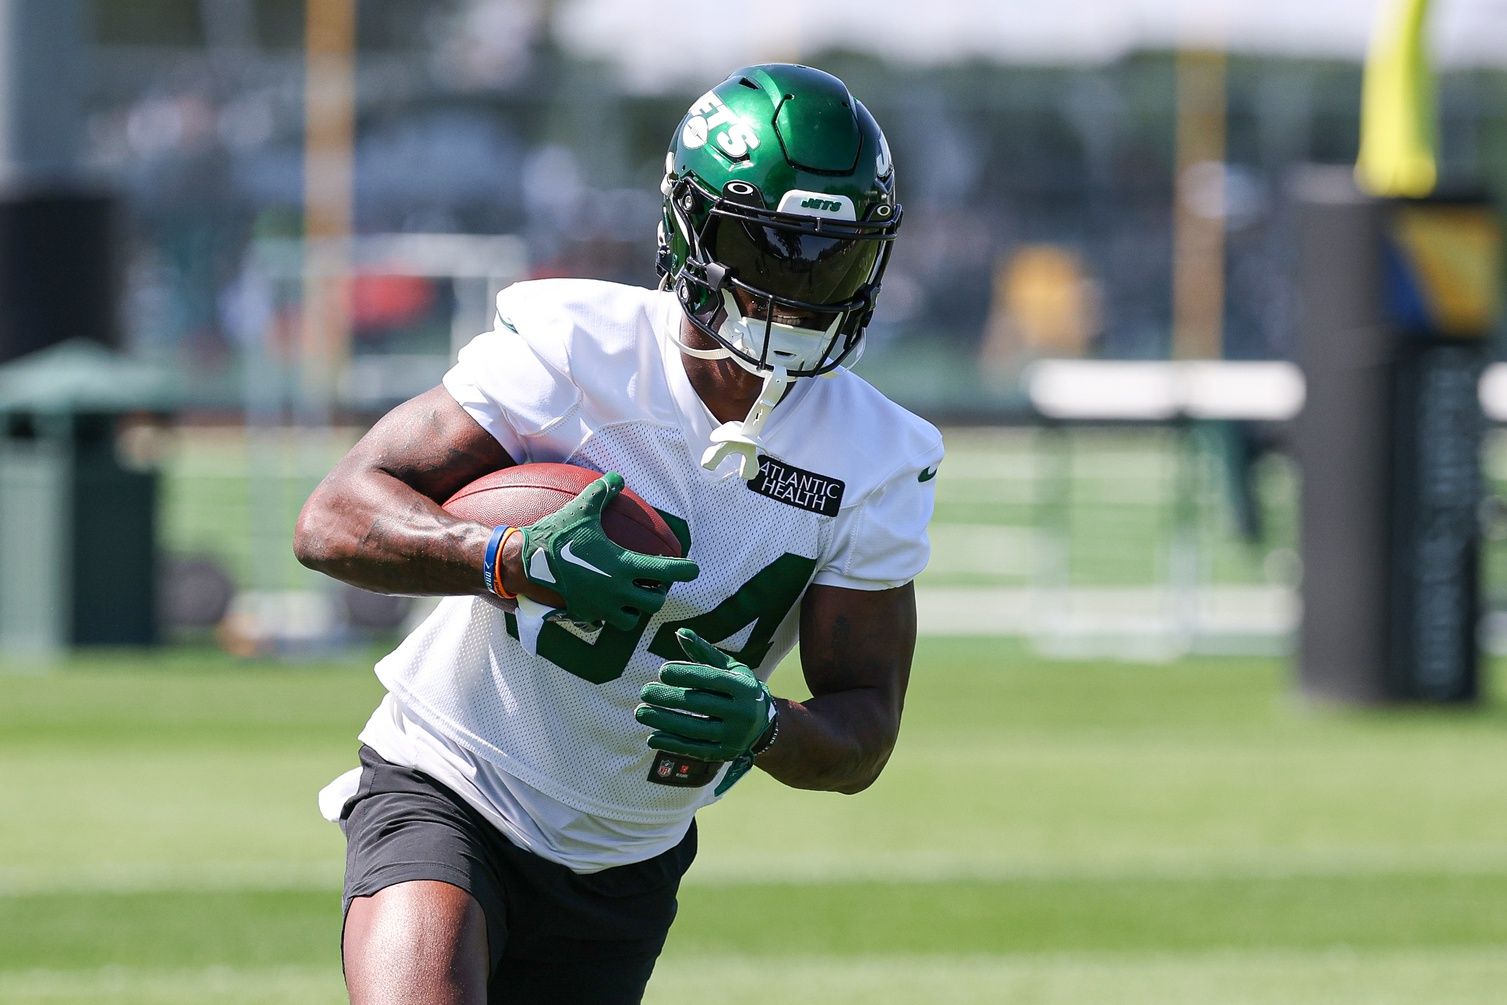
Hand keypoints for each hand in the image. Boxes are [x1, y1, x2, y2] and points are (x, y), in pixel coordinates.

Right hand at [519, 472, 698, 630]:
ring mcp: (601, 608)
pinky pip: (604, 624)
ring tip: (631, 595)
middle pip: (655, 602)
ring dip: (635, 609)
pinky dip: (608, 617)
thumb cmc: (555, 536)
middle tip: (653, 582)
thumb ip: (602, 493)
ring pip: (633, 620)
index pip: (667, 572)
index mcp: (623, 566)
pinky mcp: (584, 616)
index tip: (693, 568)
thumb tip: (617, 478)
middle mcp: (616, 591)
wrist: (523, 563)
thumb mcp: (581, 510)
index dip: (685, 570)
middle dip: (658, 593)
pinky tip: (603, 603)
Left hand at [636, 628, 777, 792]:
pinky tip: (652, 737)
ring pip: (694, 729)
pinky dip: (672, 744)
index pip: (711, 679)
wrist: (763, 723)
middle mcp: (742, 712)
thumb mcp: (729, 667)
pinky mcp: (724, 753)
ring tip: (640, 712)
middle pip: (700, 704)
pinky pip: (694, 750)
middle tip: (644, 691)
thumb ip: (704, 652)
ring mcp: (733, 736)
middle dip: (669, 698)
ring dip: (664, 721)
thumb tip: (680, 632)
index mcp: (743, 687)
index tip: (662, 672)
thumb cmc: (738, 687)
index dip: (686, 674)